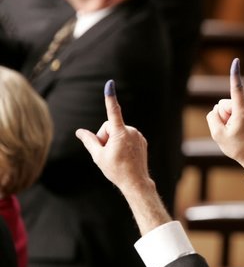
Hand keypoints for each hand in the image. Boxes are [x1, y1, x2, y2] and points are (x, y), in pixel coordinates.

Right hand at [75, 80, 151, 194]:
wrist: (136, 182)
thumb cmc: (116, 170)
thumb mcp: (98, 156)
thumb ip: (89, 141)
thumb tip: (79, 131)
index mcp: (120, 134)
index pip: (112, 112)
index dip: (109, 98)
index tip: (110, 84)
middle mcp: (131, 131)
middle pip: (109, 127)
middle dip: (104, 137)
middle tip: (106, 153)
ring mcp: (138, 135)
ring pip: (118, 132)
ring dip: (114, 141)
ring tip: (117, 156)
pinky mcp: (141, 139)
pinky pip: (127, 136)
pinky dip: (122, 143)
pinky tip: (124, 155)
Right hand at [206, 58, 243, 190]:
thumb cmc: (237, 147)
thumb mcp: (217, 134)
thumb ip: (212, 117)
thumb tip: (217, 108)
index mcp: (242, 111)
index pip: (236, 89)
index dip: (234, 75)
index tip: (236, 61)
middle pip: (224, 104)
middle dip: (223, 116)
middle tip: (231, 131)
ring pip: (228, 108)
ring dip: (228, 119)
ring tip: (236, 132)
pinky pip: (233, 110)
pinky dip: (232, 119)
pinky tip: (238, 129)